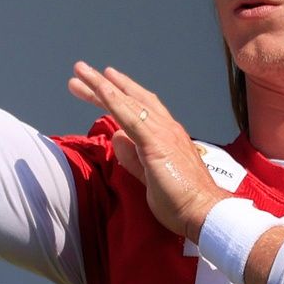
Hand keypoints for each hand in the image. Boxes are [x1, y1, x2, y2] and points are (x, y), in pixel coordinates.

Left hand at [68, 62, 226, 240]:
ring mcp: (162, 133)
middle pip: (130, 99)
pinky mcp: (155, 143)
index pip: (139, 108)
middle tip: (80, 71)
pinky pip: (130, 117)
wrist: (204, 211)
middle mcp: (166, 128)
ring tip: (80, 71)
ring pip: (127, 102)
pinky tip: (100, 88)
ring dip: (102, 85)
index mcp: (167, 135)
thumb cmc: (182, 201)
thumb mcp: (149, 177)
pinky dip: (114, 100)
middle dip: (105, 84)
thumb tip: (117, 138)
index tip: (102, 83)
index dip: (120, 93)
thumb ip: (133, 158)